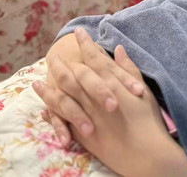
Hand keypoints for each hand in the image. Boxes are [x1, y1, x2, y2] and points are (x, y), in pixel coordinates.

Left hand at [34, 29, 185, 175]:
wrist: (145, 154)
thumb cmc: (148, 121)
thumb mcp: (143, 91)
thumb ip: (128, 70)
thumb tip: (118, 50)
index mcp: (111, 83)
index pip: (94, 58)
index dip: (85, 44)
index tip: (78, 33)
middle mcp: (94, 97)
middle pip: (73, 75)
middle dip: (61, 63)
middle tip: (53, 54)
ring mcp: (86, 115)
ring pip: (62, 97)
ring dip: (49, 88)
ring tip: (38, 81)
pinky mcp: (83, 134)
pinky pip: (62, 121)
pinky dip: (52, 114)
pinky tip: (44, 110)